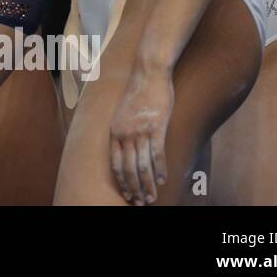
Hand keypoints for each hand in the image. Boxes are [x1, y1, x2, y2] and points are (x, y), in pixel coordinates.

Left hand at [109, 66, 172, 204]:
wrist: (148, 73)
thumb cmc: (138, 93)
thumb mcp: (123, 114)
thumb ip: (124, 131)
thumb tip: (128, 149)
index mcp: (114, 131)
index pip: (116, 164)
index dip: (122, 182)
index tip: (128, 195)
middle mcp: (124, 134)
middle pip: (129, 169)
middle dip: (135, 189)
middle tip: (141, 203)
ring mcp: (140, 131)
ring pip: (143, 166)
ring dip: (148, 185)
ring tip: (152, 197)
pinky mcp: (156, 127)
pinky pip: (157, 154)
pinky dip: (160, 170)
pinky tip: (162, 180)